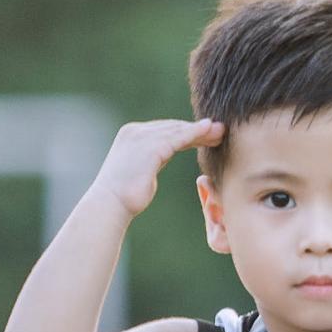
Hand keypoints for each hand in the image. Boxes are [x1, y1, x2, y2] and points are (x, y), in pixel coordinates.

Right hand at [91, 118, 225, 216]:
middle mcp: (135, 132)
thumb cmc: (124, 196)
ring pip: (178, 130)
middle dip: (197, 129)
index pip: (164, 130)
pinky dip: (195, 133)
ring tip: (221, 131)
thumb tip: (163, 156)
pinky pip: (178, 138)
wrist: (110, 205)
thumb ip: (152, 158)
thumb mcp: (140, 169)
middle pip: (173, 127)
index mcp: (132, 135)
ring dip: (201, 130)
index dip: (187, 131)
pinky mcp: (150, 147)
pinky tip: (210, 131)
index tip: (206, 135)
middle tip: (219, 130)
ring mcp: (141, 137)